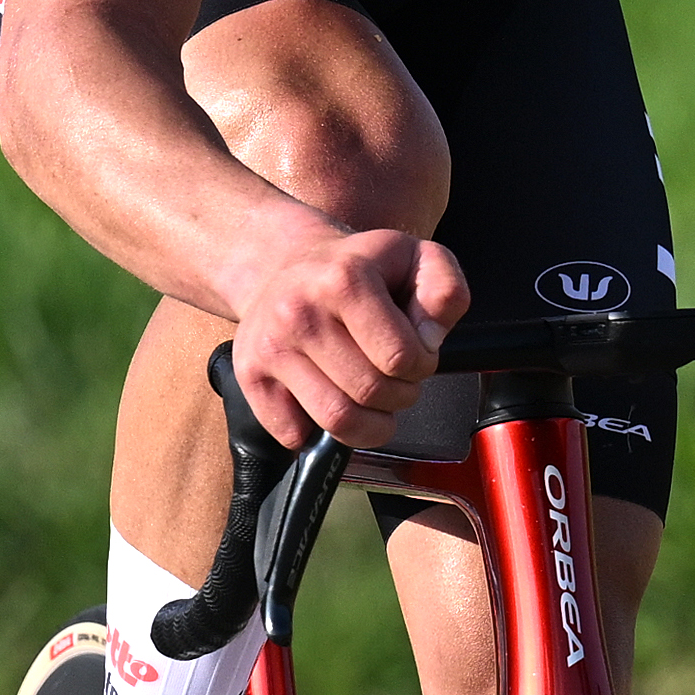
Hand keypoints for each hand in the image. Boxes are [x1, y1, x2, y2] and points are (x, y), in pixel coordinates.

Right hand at [225, 217, 467, 447]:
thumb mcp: (415, 259)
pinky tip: (328, 398)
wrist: (283, 263)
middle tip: (395, 377)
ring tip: (372, 399)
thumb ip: (445, 292)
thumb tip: (430, 341)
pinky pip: (295, 435)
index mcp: (344, 279)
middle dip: (399, 395)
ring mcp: (270, 347)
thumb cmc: (357, 268)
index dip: (422, 365)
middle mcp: (299, 312)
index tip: (414, 354)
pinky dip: (319, 431)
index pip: (401, 358)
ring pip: (337, 421)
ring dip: (369, 423)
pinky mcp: (249, 375)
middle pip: (371, 393)